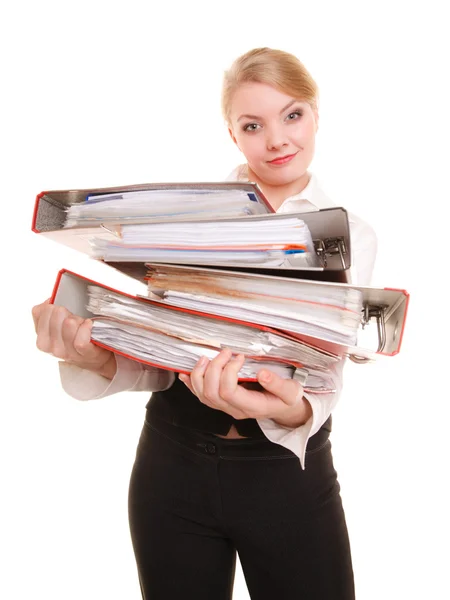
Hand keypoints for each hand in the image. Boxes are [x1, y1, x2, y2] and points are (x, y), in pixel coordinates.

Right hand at [32, 299, 116, 378]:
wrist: (96, 356)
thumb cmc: (77, 336)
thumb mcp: (58, 325)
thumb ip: (50, 312)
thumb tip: (50, 299)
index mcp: (42, 338)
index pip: (39, 311)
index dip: (52, 305)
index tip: (62, 309)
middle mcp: (51, 347)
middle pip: (55, 314)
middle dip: (67, 311)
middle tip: (74, 316)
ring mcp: (67, 352)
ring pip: (68, 324)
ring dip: (78, 319)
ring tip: (83, 322)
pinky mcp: (83, 353)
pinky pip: (81, 339)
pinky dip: (87, 328)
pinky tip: (89, 325)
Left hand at [179, 349, 311, 426]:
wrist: (283, 409)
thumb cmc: (286, 399)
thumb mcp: (291, 392)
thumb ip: (278, 384)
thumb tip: (262, 373)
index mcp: (252, 406)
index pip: (229, 392)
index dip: (228, 372)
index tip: (239, 357)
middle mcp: (235, 409)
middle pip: (212, 393)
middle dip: (214, 368)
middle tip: (224, 351)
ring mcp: (226, 407)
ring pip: (203, 395)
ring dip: (199, 374)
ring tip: (206, 358)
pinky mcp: (221, 402)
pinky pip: (200, 396)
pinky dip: (191, 383)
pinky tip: (185, 373)